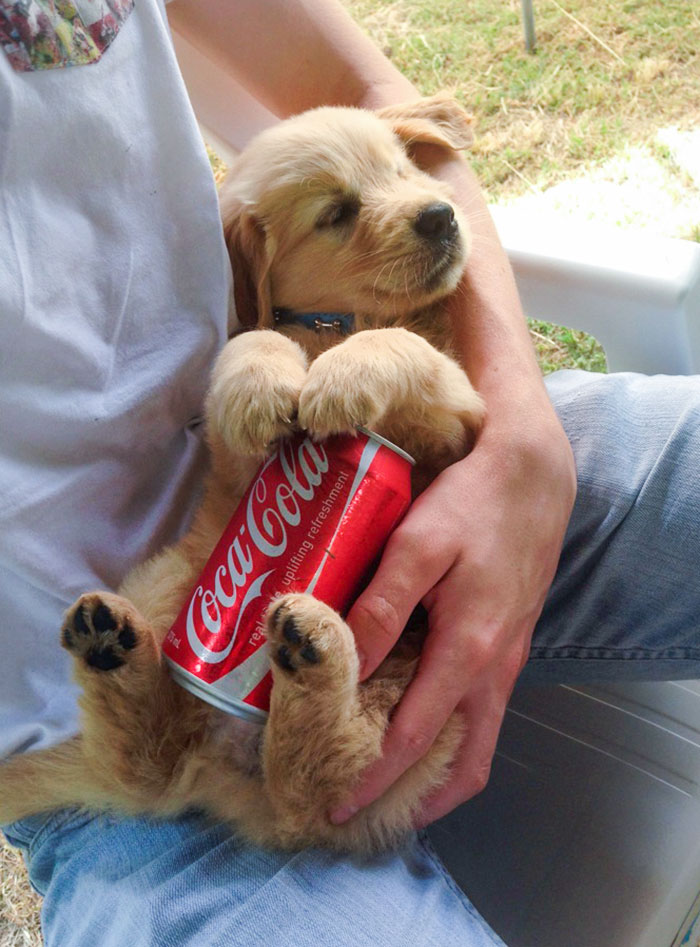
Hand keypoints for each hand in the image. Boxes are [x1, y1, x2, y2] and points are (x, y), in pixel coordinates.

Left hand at [330, 408, 575, 827]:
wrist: (532, 475)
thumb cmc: (473, 505)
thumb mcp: (418, 546)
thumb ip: (381, 607)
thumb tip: (344, 663)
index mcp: (468, 652)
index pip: (415, 739)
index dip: (373, 777)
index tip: (335, 803)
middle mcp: (494, 669)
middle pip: (463, 764)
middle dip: (414, 797)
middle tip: (364, 806)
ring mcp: (506, 659)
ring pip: (475, 740)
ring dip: (435, 771)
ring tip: (386, 778)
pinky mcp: (506, 643)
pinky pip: (479, 710)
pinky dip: (449, 734)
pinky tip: (415, 717)